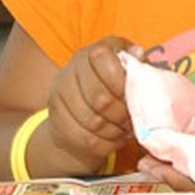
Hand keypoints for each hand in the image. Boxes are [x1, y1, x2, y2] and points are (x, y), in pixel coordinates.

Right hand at [45, 36, 136, 173]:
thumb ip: (137, 64)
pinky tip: (114, 139)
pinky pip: (84, 138)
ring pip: (92, 121)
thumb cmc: (117, 86)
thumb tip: (138, 55)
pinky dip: (105, 143)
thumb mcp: (130, 70)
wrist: (85, 110)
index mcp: (92, 52)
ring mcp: (60, 93)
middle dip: (122, 113)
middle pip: (99, 97)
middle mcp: (72, 68)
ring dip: (115, 130)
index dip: (122, 81)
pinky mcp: (56, 118)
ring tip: (126, 130)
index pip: (102, 59)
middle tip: (134, 120)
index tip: (135, 96)